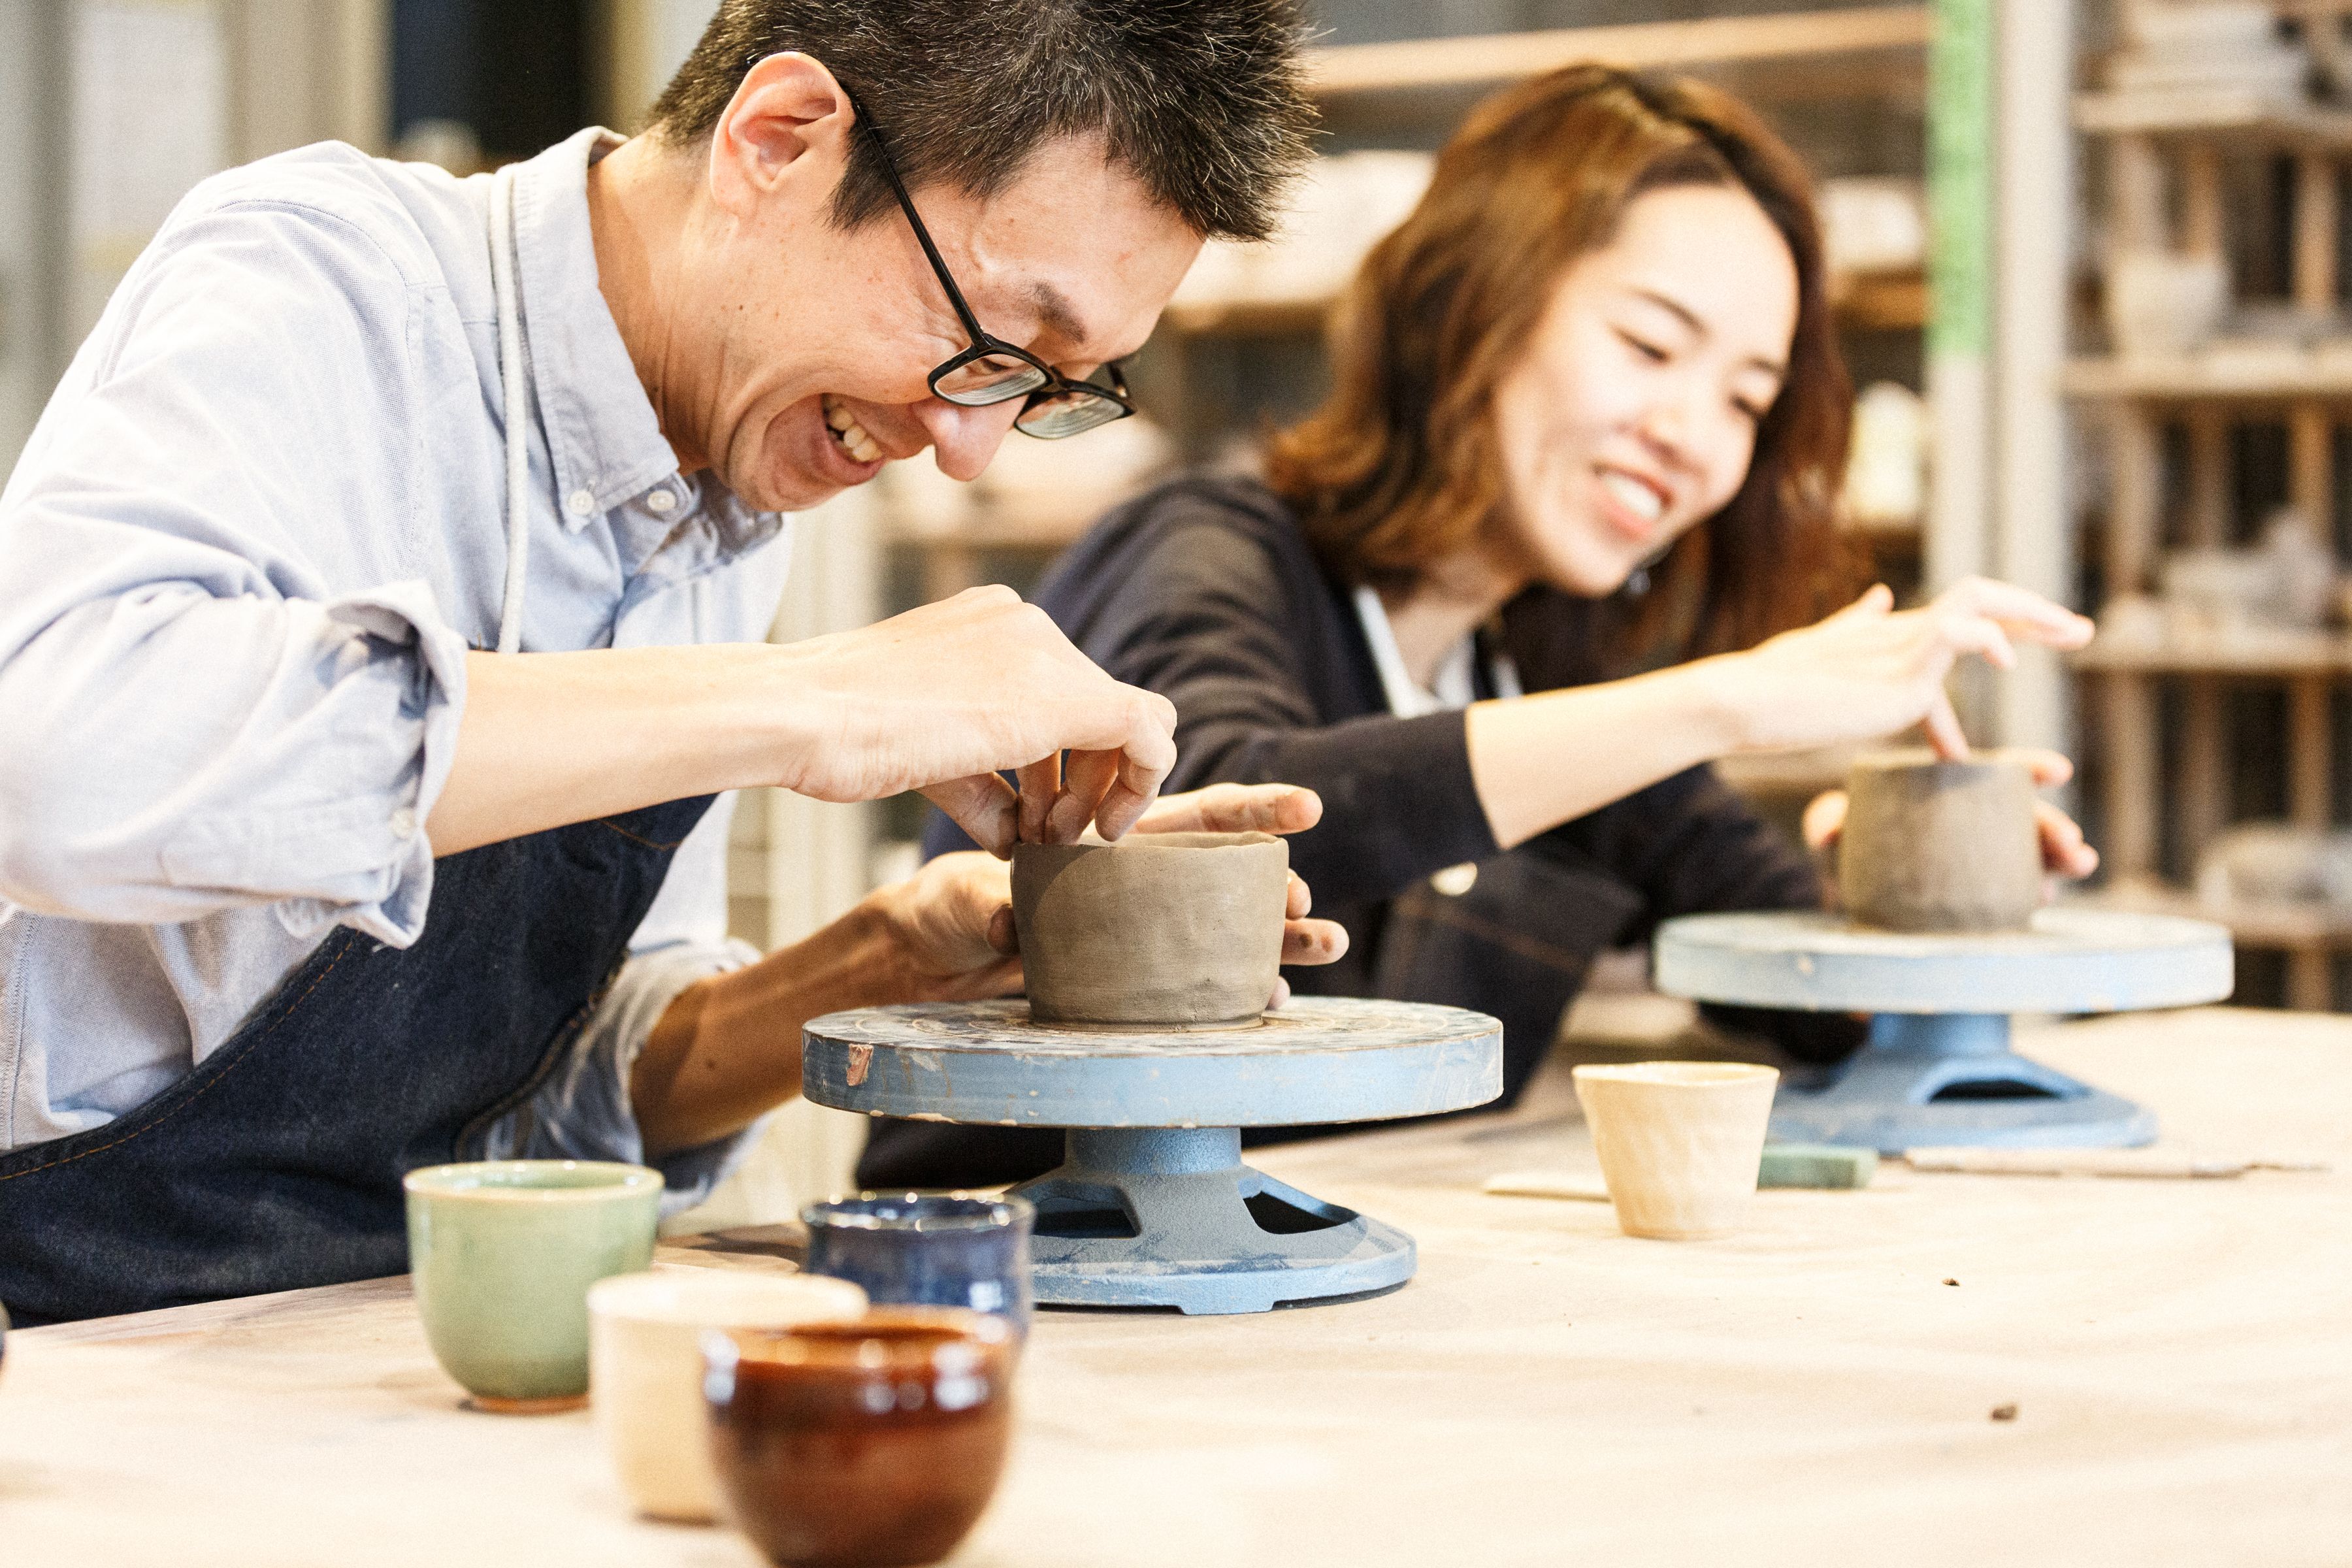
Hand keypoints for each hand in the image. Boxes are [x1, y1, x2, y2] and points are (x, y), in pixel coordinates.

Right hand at [776, 586, 1176, 853]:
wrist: (803, 713)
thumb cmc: (836, 733)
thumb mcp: (925, 751)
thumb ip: (982, 783)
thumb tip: (1016, 833)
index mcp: (991, 623)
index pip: (1063, 686)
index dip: (1065, 759)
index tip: (1038, 810)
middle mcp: (1026, 623)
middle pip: (1099, 705)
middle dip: (1085, 778)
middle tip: (1049, 832)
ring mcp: (1046, 652)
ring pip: (1131, 719)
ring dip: (1103, 789)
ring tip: (1053, 836)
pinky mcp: (1063, 694)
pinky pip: (1149, 732)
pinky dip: (1137, 786)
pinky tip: (1097, 830)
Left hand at [890, 783, 1353, 1011]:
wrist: (929, 958)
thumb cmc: (949, 904)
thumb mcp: (963, 895)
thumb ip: (991, 906)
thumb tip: (1013, 924)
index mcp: (1116, 845)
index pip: (1199, 816)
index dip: (1256, 811)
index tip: (1306, 807)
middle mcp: (1141, 890)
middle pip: (1231, 878)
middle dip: (1279, 882)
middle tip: (1302, 898)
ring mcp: (1144, 941)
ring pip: (1229, 935)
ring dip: (1280, 940)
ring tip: (1327, 943)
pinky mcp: (1132, 987)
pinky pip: (1198, 990)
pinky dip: (1238, 994)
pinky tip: (1270, 1000)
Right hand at [1719, 579, 2093, 756]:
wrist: (1742, 700)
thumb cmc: (1771, 690)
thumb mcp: (1821, 654)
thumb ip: (1854, 629)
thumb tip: (1882, 599)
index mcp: (1887, 636)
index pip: (1961, 615)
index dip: (2010, 620)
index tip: (2052, 633)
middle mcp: (1900, 632)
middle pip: (1981, 599)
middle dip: (2036, 613)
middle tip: (2082, 631)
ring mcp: (1900, 648)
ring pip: (1979, 604)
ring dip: (2031, 616)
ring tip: (2071, 633)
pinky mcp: (1898, 669)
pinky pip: (1957, 634)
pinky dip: (1988, 638)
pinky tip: (2007, 660)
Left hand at [1802, 748, 2099, 880]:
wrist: (1850, 890)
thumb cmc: (1856, 841)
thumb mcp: (1840, 826)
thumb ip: (1830, 820)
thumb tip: (1826, 832)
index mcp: (1958, 793)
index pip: (2002, 773)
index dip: (2033, 769)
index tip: (2061, 771)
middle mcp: (1982, 826)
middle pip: (2028, 821)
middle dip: (2056, 828)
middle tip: (2070, 837)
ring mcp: (1988, 863)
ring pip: (2036, 859)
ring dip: (2063, 862)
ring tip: (2081, 862)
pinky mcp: (1985, 900)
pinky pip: (2016, 897)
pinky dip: (2034, 895)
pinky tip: (2043, 897)